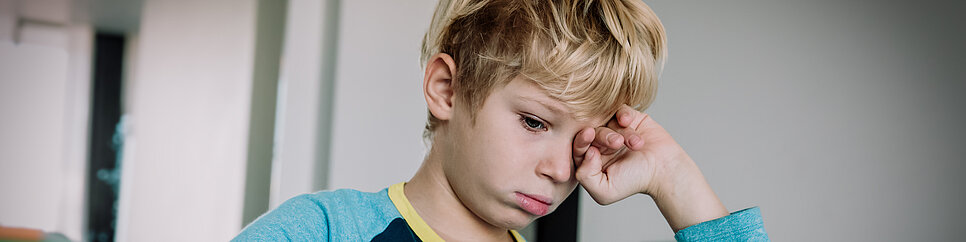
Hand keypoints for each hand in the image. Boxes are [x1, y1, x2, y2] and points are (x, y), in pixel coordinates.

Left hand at [572, 104, 727, 231]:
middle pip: (592, 131)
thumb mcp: (604, 191)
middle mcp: (601, 143)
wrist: (664, 171)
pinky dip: (624, 114)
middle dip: (603, 136)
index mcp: (591, 158)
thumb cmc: (635, 182)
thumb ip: (586, 177)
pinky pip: (620, 109)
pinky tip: (628, 122)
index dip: (581, 140)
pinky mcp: (630, 118)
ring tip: (635, 144)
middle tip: (617, 143)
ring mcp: (615, 129)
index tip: (588, 134)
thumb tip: (585, 153)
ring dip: (620, 132)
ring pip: (607, 121)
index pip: (577, 146)